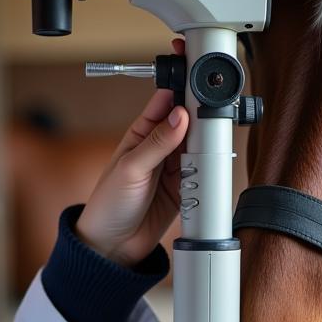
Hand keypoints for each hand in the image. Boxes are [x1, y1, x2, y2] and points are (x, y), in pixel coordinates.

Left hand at [75, 37, 188, 267]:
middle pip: (189, 122)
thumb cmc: (108, 203)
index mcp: (142, 133)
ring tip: (209, 147)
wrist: (112, 246)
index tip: (198, 75)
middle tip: (213, 116)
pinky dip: (209, 170)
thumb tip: (180, 115)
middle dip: (202, 116)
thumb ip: (157, 142)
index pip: (166, 101)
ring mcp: (174, 167)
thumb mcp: (130, 169)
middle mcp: (160, 147)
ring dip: (207, 146)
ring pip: (200, 146)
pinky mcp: (186, 188)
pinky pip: (204, 173)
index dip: (181, 85)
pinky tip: (209, 169)